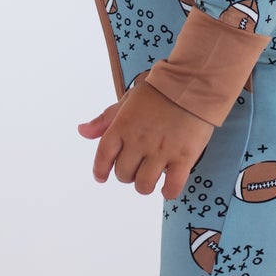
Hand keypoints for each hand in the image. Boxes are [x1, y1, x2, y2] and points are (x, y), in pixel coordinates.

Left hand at [80, 71, 212, 200]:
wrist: (192, 83)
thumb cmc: (159, 90)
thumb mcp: (127, 100)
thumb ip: (105, 119)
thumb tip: (82, 131)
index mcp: (122, 126)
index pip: (103, 156)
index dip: (100, 170)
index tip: (102, 176)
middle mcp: (139, 141)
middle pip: (123, 174)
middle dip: (127, 174)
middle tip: (137, 167)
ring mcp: (161, 151)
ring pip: (144, 184)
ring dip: (144, 185)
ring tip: (151, 176)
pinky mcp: (184, 157)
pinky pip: (172, 187)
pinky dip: (168, 192)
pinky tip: (168, 187)